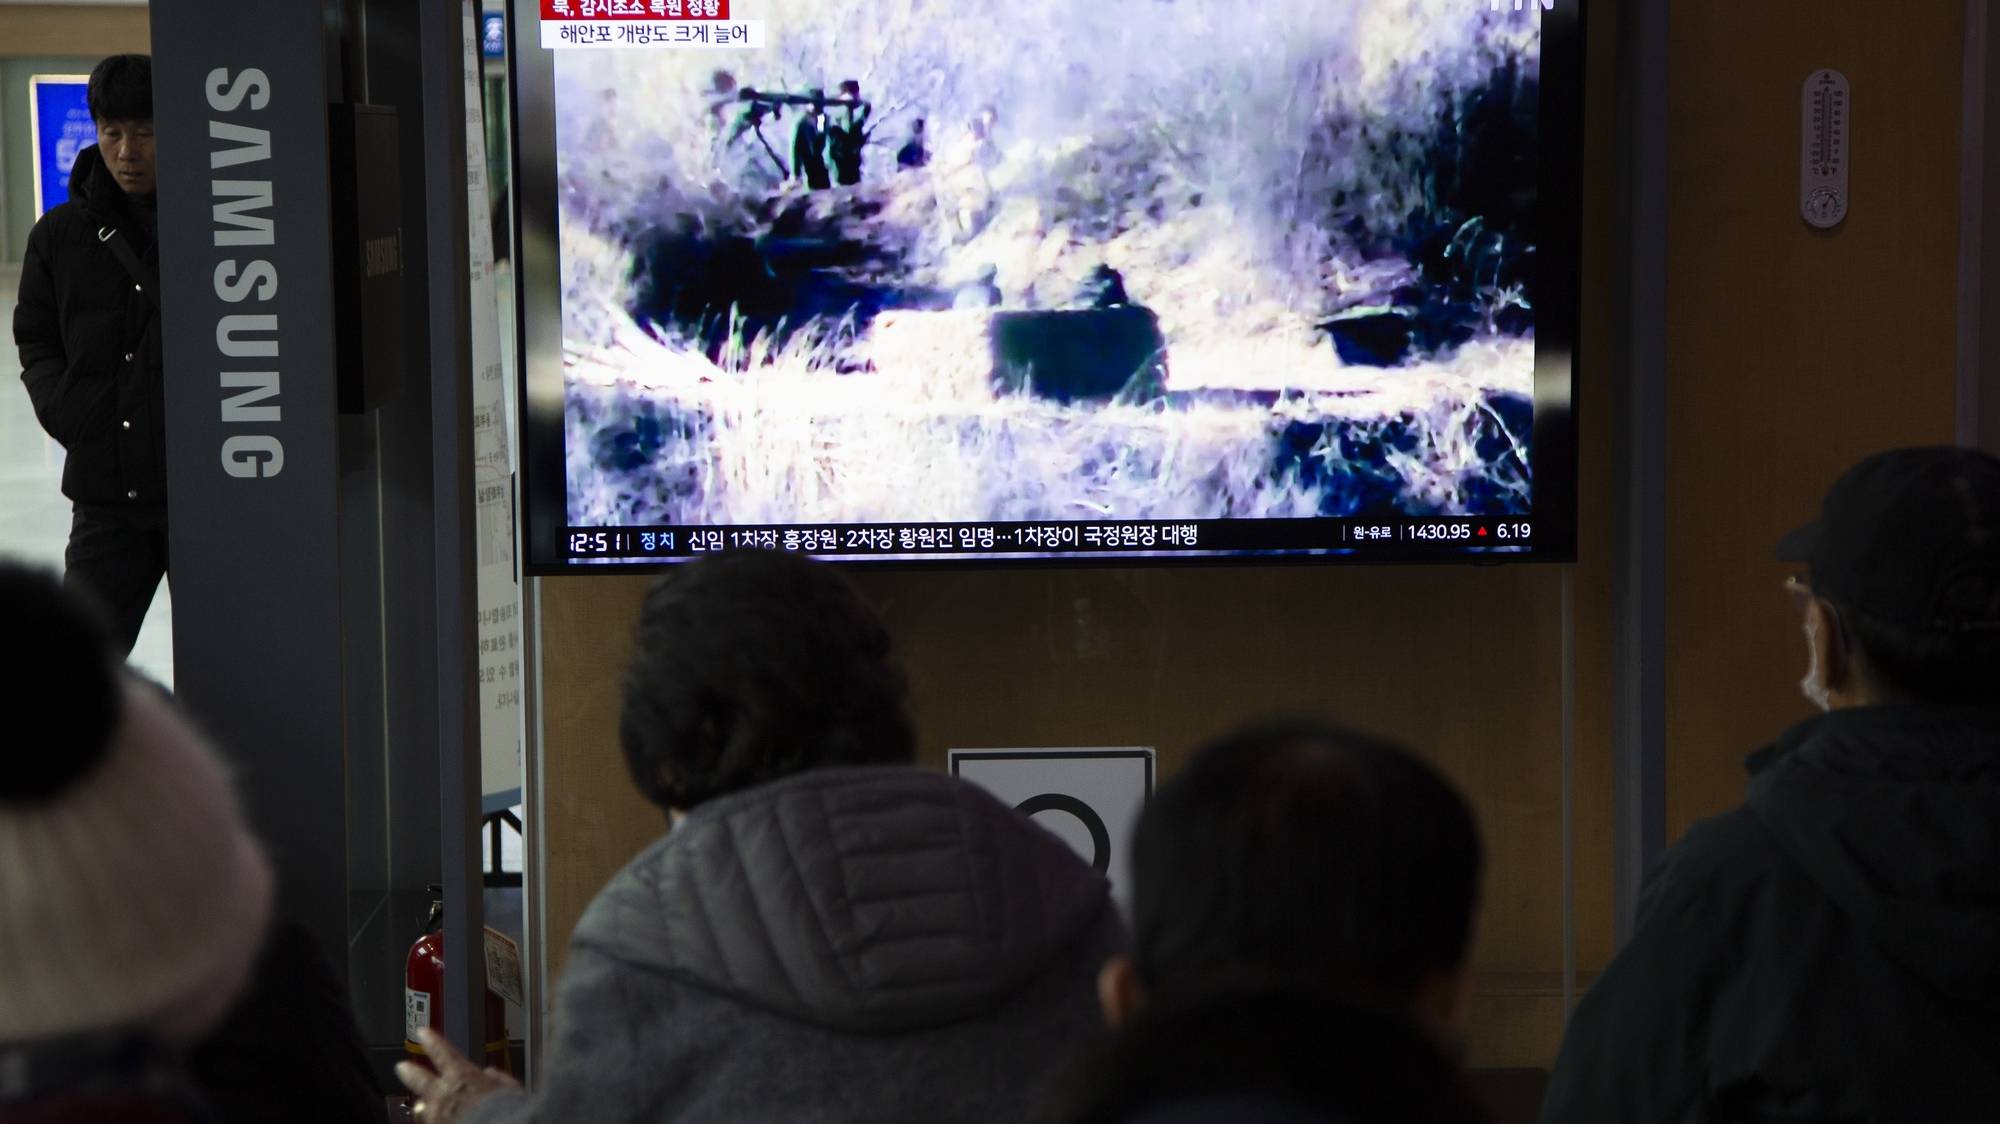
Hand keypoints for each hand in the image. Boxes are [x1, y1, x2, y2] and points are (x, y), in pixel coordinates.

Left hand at [395, 1027, 520, 1123]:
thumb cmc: (507, 1110)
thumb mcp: (509, 1088)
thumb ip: (497, 1079)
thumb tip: (490, 1075)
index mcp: (462, 1076)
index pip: (442, 1052)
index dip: (431, 1041)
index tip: (422, 1032)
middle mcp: (444, 1094)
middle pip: (420, 1079)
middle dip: (410, 1072)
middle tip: (401, 1066)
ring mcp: (436, 1115)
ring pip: (421, 1107)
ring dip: (421, 1105)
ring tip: (419, 1106)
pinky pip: (429, 1122)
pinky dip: (432, 1119)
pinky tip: (435, 1120)